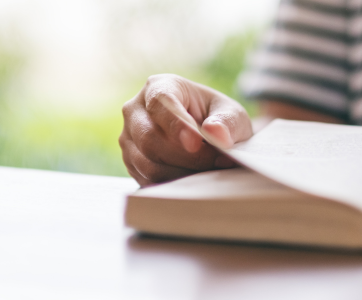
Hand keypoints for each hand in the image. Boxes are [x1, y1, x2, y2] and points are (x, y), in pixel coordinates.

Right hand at [119, 74, 252, 186]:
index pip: (159, 103)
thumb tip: (216, 134)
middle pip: (149, 138)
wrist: (208, 137)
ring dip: (181, 173)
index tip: (196, 143)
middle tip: (216, 162)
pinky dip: (173, 184)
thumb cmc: (219, 119)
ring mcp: (128, 138)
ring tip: (208, 170)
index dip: (176, 125)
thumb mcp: (232, 115)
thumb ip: (227, 123)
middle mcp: (135, 110)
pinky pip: (147, 179)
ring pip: (148, 163)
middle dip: (185, 156)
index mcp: (159, 86)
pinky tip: (194, 177)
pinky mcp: (131, 162)